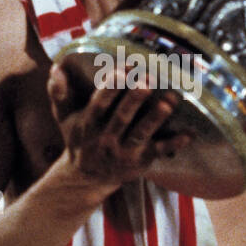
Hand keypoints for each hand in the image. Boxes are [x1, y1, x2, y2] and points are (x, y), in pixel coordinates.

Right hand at [47, 62, 189, 192]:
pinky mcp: (140, 161)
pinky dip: (174, 144)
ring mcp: (124, 151)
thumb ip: (58, 94)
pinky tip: (189, 134)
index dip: (112, 85)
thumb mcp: (63, 118)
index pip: (100, 102)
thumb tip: (56, 68)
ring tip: (170, 100)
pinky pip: (159, 152)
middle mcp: (106, 138)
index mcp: (89, 124)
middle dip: (134, 98)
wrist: (86, 179)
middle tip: (148, 80)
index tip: (125, 67)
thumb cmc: (79, 140)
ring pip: (141, 133)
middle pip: (121, 117)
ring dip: (156, 117)